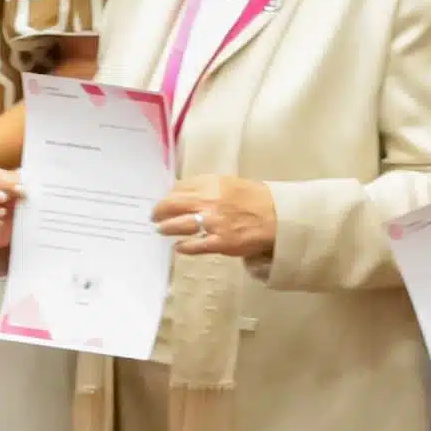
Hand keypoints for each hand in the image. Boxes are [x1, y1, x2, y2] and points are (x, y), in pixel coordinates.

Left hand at [154, 175, 277, 262]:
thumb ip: (205, 186)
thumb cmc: (253, 198)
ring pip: (180, 225)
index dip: (167, 196)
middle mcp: (209, 202)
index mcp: (211, 184)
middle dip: (160, 212)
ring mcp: (213, 223)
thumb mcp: (228, 182)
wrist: (276, 216)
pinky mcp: (220, 242)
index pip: (179, 188)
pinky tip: (178, 247)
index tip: (164, 201)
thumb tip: (181, 191)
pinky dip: (183, 247)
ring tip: (161, 230)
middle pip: (173, 205)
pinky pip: (195, 245)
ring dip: (166, 228)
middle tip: (154, 216)